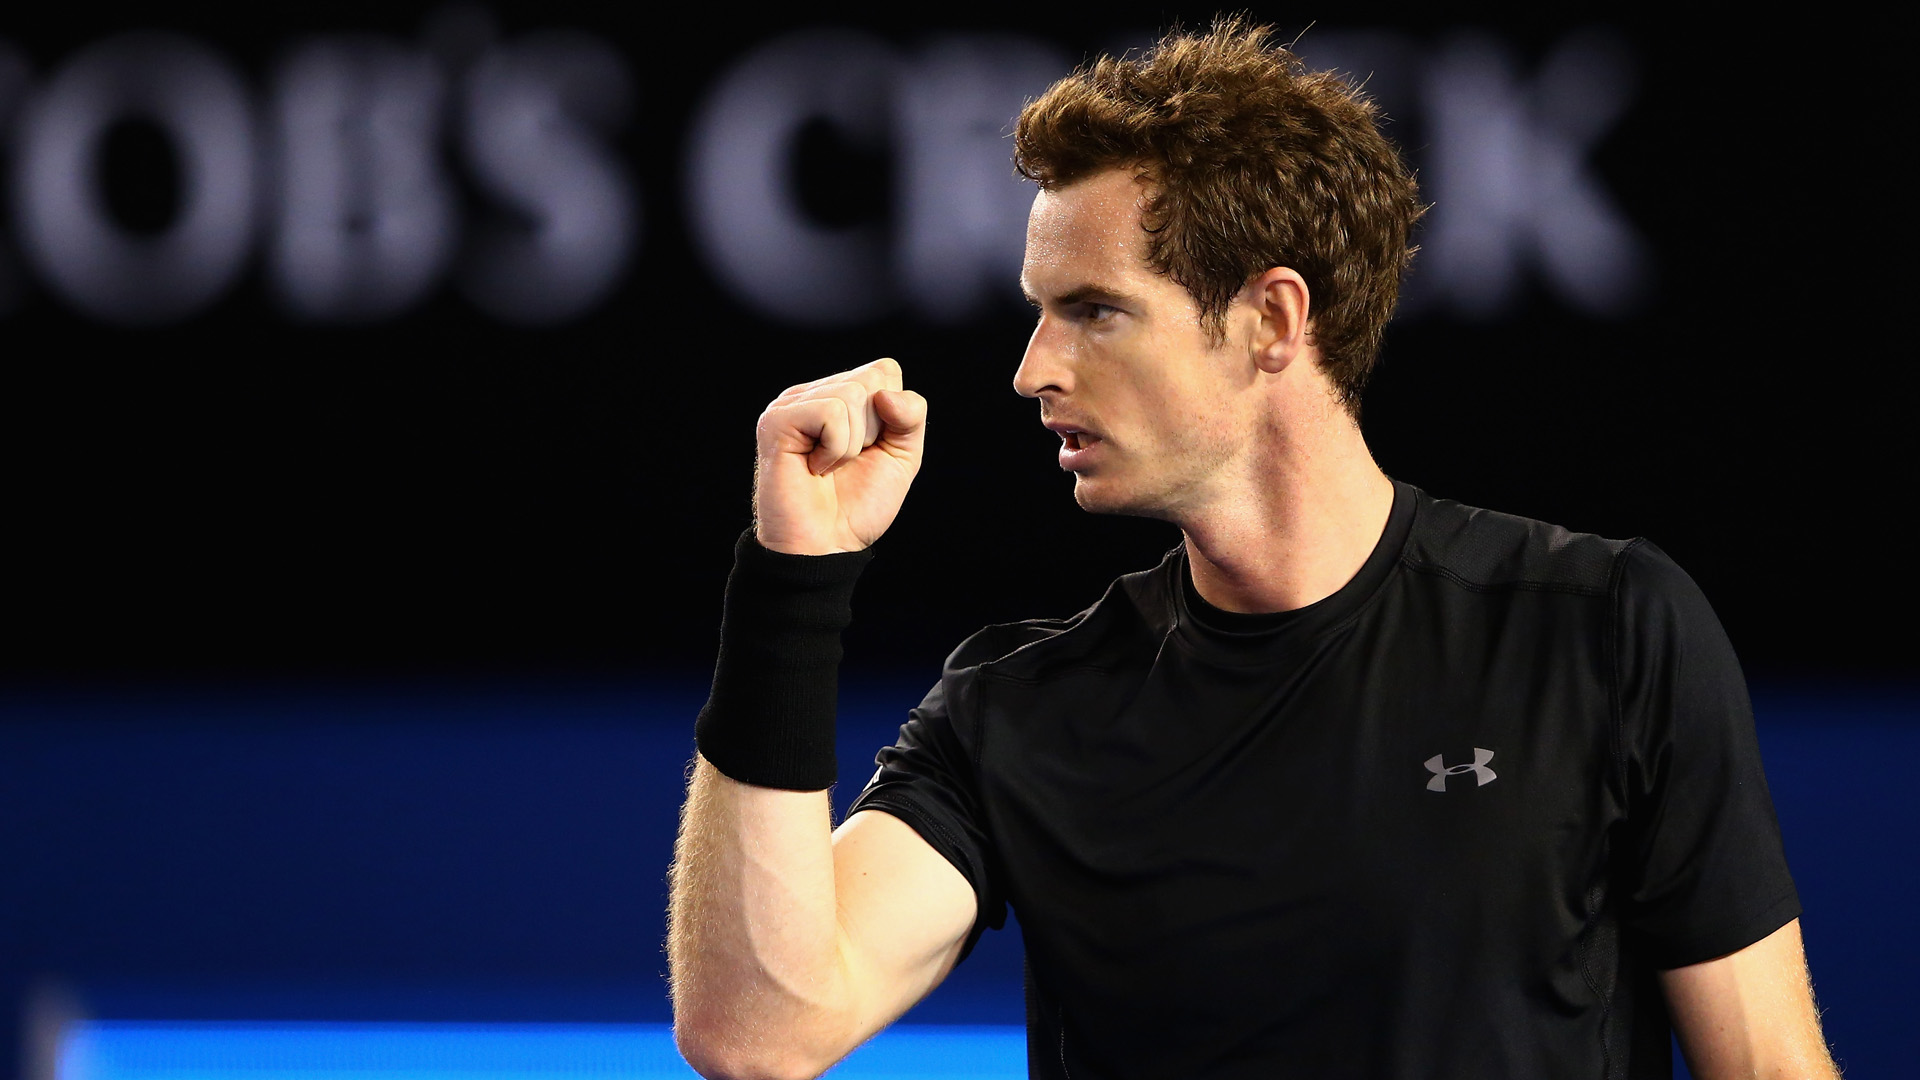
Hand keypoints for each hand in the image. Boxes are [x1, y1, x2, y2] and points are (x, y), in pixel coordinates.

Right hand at [753, 358, 927, 554]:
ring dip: (853, 444)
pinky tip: (814, 467)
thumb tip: (886, 394)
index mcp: (839, 397)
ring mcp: (791, 404)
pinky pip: (831, 413)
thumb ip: (910, 417)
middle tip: (846, 461)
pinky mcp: (776, 421)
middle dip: (873, 430)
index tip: (869, 450)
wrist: (826, 546)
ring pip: (852, 394)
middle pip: (872, 378)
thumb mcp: (902, 457)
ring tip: (829, 467)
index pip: (885, 370)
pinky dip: (835, 449)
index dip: (892, 415)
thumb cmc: (857, 506)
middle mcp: (813, 394)